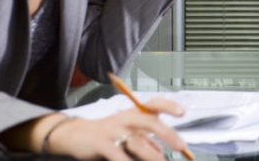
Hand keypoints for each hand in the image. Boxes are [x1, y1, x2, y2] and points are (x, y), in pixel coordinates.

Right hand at [45, 99, 189, 160]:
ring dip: (151, 155)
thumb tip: (161, 152)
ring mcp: (113, 129)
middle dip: (167, 133)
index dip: (169, 106)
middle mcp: (125, 118)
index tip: (183, 112)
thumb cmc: (107, 134)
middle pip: (149, 121)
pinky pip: (118, 153)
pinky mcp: (101, 142)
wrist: (75, 135)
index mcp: (134, 113)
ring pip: (136, 141)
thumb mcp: (128, 134)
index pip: (154, 104)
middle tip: (180, 146)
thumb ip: (145, 141)